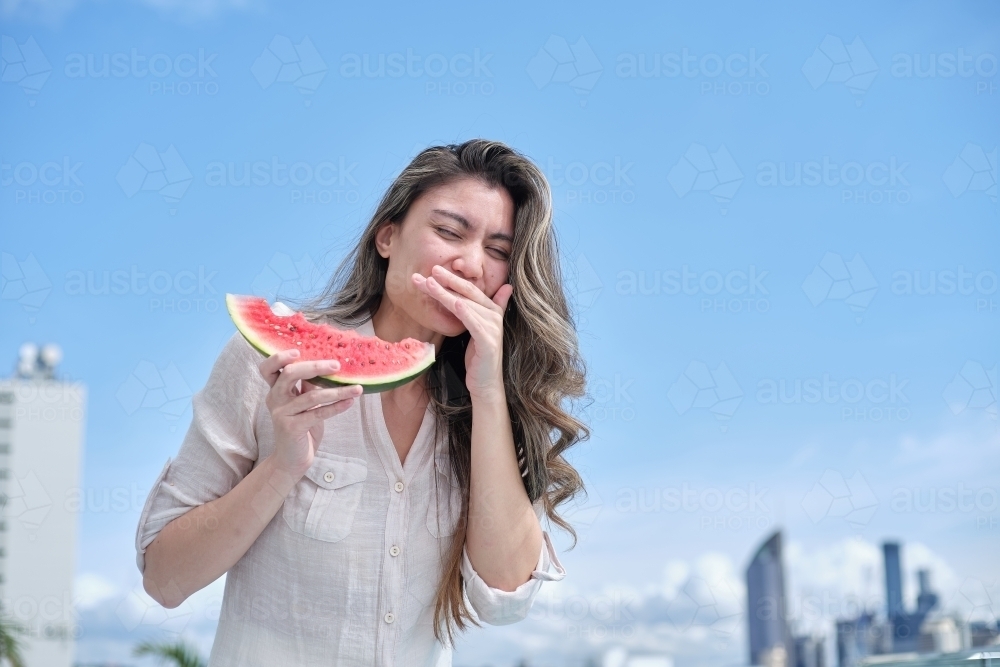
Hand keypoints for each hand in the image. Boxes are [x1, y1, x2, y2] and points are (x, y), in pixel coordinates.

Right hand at [258, 350, 362, 476]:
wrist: (291, 460)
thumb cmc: (301, 427)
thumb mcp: (303, 403)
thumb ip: (309, 386)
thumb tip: (329, 367)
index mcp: (276, 390)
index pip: (268, 368)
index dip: (279, 357)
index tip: (298, 350)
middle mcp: (275, 399)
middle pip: (290, 374)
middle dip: (315, 366)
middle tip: (337, 365)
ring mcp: (282, 414)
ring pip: (311, 395)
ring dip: (337, 391)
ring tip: (357, 389)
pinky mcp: (292, 428)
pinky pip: (318, 413)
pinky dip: (337, 407)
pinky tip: (350, 402)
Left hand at [412, 265, 512, 402]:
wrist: (486, 384)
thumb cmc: (479, 357)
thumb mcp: (479, 329)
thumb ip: (486, 308)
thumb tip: (507, 288)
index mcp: (491, 310)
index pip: (468, 290)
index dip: (451, 279)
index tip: (432, 271)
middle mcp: (493, 316)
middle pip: (466, 293)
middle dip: (446, 280)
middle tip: (429, 270)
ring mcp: (492, 328)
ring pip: (465, 305)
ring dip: (445, 293)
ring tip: (429, 283)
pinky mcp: (488, 341)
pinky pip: (474, 323)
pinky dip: (465, 312)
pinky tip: (454, 303)